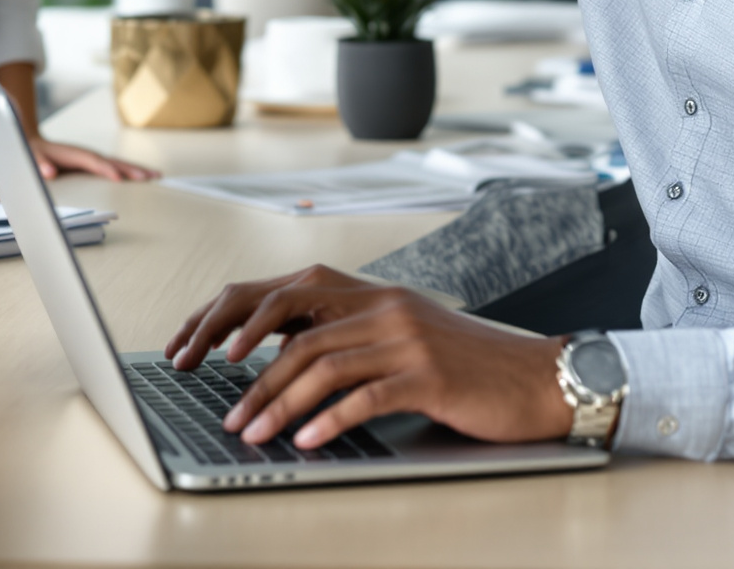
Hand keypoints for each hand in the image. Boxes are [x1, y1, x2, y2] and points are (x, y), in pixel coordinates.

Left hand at [32, 136, 155, 182]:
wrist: (35, 145)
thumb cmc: (34, 154)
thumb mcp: (32, 157)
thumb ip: (40, 164)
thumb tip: (49, 172)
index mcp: (76, 155)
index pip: (95, 162)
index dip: (107, 170)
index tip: (119, 178)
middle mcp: (89, 155)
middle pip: (114, 162)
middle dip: (132, 169)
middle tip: (150, 177)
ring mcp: (94, 159)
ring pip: (120, 164)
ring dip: (138, 170)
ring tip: (157, 176)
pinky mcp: (95, 164)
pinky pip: (116, 168)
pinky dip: (131, 172)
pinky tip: (142, 177)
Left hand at [164, 265, 574, 449]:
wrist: (538, 376)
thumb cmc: (470, 366)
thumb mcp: (404, 338)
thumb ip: (350, 338)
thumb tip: (283, 363)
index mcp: (372, 295)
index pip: (285, 291)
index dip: (233, 315)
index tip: (194, 346)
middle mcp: (384, 306)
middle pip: (291, 324)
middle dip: (240, 363)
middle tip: (215, 402)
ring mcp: (406, 338)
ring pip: (319, 363)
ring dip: (276, 402)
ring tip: (250, 433)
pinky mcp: (428, 375)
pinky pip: (364, 395)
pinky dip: (328, 419)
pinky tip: (306, 441)